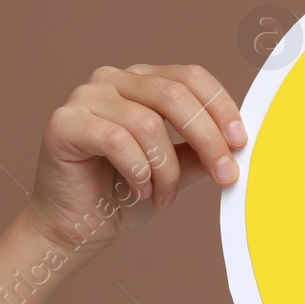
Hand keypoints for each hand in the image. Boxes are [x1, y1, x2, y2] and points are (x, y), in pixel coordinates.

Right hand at [21, 63, 246, 253]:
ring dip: (166, 169)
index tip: (240, 142)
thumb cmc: (121, 194)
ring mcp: (85, 97)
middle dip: (207, 139)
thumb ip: (200, 152)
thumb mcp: (174, 170)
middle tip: (225, 175)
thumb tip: (238, 145)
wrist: (75, 226)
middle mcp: (112, 80)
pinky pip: (116, 140)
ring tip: (164, 196)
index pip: (190, 77)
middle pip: (174, 94)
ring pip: (147, 123)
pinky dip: (138, 171)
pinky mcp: (64, 123)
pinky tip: (140, 191)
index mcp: (141, 82)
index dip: (221, 107)